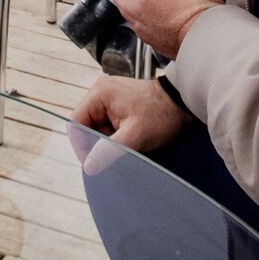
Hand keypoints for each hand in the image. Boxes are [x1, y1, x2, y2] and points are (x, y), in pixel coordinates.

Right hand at [71, 75, 187, 173]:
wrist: (182, 104)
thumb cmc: (161, 115)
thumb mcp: (135, 136)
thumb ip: (109, 150)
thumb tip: (88, 167)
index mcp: (99, 93)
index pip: (76, 123)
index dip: (81, 145)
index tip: (93, 162)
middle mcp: (100, 92)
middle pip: (85, 125)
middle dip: (96, 143)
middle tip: (111, 156)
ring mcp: (109, 97)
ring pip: (96, 127)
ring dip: (107, 141)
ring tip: (125, 146)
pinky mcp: (117, 104)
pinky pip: (107, 124)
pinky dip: (114, 136)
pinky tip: (128, 140)